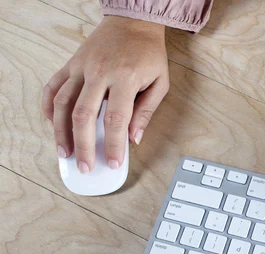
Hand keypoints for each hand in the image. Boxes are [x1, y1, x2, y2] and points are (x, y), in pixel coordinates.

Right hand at [42, 16, 168, 172]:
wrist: (133, 22)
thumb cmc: (149, 53)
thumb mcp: (160, 82)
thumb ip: (147, 110)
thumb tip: (134, 138)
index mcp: (125, 78)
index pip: (116, 119)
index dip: (112, 144)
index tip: (113, 163)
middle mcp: (99, 73)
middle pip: (84, 115)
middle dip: (83, 145)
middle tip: (86, 166)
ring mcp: (81, 67)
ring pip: (63, 103)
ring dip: (61, 131)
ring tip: (64, 153)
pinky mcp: (71, 63)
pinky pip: (53, 87)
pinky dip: (49, 107)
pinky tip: (53, 124)